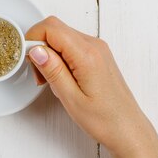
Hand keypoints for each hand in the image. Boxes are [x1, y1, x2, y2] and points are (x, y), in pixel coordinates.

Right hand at [26, 17, 154, 157]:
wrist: (128, 130)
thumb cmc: (104, 120)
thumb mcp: (71, 98)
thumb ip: (52, 70)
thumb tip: (35, 49)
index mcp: (87, 54)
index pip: (51, 28)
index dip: (33, 40)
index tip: (29, 61)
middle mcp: (94, 46)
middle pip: (55, 29)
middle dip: (39, 47)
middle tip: (40, 75)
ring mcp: (97, 49)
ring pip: (61, 36)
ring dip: (49, 54)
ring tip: (51, 81)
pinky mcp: (97, 55)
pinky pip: (71, 45)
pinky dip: (59, 57)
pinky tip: (61, 78)